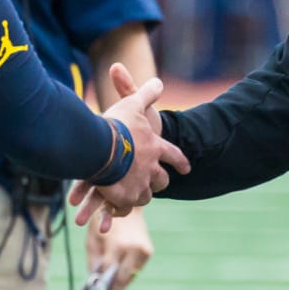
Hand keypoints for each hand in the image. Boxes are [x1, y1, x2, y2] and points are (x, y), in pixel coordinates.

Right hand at [70, 64, 187, 230]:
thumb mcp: (133, 103)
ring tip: (131, 196)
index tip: (186, 169)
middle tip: (157, 183)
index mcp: (156, 148)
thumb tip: (158, 80)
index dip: (180, 162)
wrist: (102, 149)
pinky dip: (119, 208)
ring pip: (145, 196)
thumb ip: (145, 93)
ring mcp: (138, 185)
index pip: (174, 155)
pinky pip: (123, 207)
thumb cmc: (118, 125)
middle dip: (160, 182)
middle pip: (161, 180)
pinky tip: (114, 207)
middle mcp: (151, 169)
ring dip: (139, 195)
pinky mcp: (123, 198)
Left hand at [86, 206, 152, 289]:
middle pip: (123, 279)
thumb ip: (94, 263)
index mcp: (117, 245)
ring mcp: (143, 251)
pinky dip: (127, 275)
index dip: (104, 289)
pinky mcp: (148, 252)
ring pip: (131, 276)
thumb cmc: (104, 222)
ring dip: (121, 285)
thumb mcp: (93, 239)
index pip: (109, 274)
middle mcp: (133, 249)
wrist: (127, 207)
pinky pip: (135, 270)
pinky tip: (118, 280)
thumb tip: (94, 285)